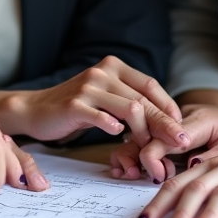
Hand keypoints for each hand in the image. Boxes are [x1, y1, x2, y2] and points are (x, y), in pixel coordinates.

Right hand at [2, 57, 186, 147]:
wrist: (36, 109)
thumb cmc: (77, 108)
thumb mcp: (106, 99)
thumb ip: (130, 103)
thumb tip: (166, 122)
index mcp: (114, 67)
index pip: (150, 86)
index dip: (169, 107)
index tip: (181, 127)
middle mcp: (102, 72)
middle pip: (143, 100)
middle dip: (165, 124)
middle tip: (180, 142)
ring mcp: (88, 87)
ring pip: (129, 108)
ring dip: (144, 133)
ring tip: (150, 150)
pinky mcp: (74, 104)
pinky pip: (101, 117)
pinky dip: (114, 128)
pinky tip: (120, 137)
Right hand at [111, 102, 217, 180]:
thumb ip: (215, 154)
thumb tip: (191, 165)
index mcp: (197, 120)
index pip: (167, 135)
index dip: (155, 157)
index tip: (158, 177)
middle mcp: (175, 118)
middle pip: (145, 132)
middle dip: (135, 156)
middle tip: (137, 176)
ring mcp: (164, 124)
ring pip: (137, 135)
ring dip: (130, 155)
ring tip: (128, 173)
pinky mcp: (160, 132)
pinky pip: (139, 140)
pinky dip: (130, 154)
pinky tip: (126, 169)